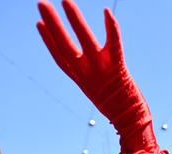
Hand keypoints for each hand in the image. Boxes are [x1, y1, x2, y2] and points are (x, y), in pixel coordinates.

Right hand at [37, 0, 155, 152]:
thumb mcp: (100, 93)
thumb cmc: (120, 110)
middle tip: (41, 3)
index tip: (39, 23)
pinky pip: (114, 45)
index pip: (60, 57)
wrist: (131, 122)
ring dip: (74, 19)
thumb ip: (93, 80)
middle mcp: (87, 73)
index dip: (48, 40)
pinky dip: (111, 29)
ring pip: (84, 40)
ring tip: (66, 1)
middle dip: (53, 23)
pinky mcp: (118, 68)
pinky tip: (107, 12)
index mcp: (81, 80)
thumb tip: (90, 72)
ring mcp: (101, 70)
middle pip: (65, 45)